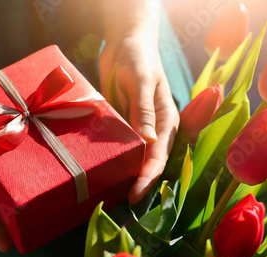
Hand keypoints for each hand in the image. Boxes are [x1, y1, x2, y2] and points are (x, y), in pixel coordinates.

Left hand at [99, 30, 179, 204]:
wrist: (125, 41)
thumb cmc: (138, 57)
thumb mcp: (141, 80)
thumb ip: (144, 110)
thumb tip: (150, 142)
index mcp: (166, 120)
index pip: (159, 156)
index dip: (148, 178)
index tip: (135, 196)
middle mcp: (153, 128)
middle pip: (148, 162)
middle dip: (138, 183)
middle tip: (122, 204)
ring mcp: (136, 127)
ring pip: (133, 157)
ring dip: (125, 175)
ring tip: (111, 196)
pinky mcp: (121, 122)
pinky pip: (117, 144)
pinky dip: (112, 158)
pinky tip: (100, 171)